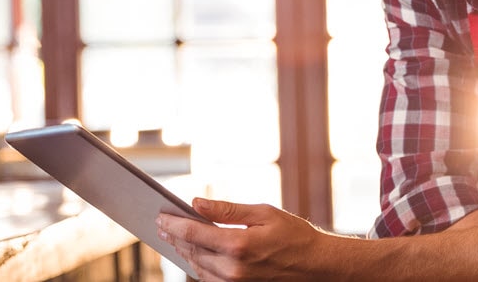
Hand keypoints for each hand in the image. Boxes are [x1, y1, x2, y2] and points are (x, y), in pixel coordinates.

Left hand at [157, 198, 333, 281]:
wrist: (316, 266)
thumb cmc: (294, 235)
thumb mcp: (263, 213)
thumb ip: (227, 209)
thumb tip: (197, 203)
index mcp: (238, 245)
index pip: (194, 234)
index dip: (174, 224)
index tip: (160, 216)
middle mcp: (232, 268)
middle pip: (191, 251)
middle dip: (175, 237)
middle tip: (162, 224)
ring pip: (197, 267)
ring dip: (183, 252)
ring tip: (174, 237)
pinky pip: (209, 278)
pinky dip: (197, 265)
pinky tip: (193, 253)